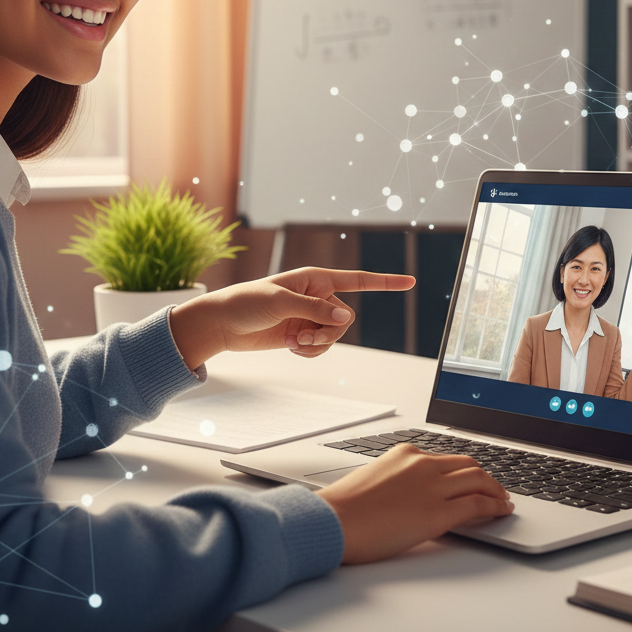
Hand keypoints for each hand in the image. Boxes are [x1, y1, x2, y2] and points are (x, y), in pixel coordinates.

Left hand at [168, 267, 414, 368]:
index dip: (385, 282)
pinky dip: (309, 352)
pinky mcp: (302, 334)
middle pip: (345, 319)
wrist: (222, 324)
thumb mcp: (279, 302)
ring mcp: (311, 316)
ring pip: (335, 336)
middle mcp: (318, 296)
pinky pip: (321, 348)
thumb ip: (314, 310)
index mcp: (316, 278)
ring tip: (292, 341)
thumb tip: (345, 319)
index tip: (410, 281)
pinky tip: (290, 346)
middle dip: (327, 332)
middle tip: (301, 335)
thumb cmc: (246, 302)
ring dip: (316, 344)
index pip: (358, 280)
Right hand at [317, 444, 513, 563]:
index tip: (473, 478)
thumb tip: (411, 496)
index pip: (445, 458)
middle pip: (468, 465)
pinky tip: (501, 511)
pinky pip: (477, 504)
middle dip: (486, 477)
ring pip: (478, 480)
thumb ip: (398, 481)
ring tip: (503, 500)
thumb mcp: (374, 480)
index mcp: (405, 453)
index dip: (464, 470)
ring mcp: (432, 486)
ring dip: (496, 490)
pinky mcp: (439, 512)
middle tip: (495, 488)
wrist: (335, 520)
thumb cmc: (345, 508)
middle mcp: (422, 463)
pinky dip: (495, 506)